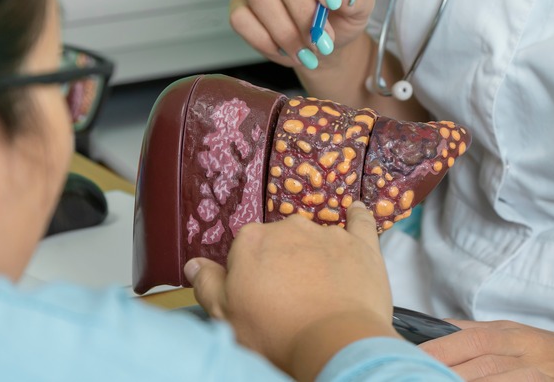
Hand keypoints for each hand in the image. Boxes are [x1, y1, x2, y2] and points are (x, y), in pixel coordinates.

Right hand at [186, 202, 396, 375]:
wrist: (333, 341)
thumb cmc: (274, 330)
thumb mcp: (224, 313)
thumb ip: (207, 283)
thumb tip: (193, 264)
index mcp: (252, 240)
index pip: (246, 247)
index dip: (251, 272)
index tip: (257, 294)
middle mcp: (289, 228)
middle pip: (280, 239)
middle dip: (282, 261)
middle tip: (287, 296)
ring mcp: (327, 234)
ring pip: (315, 236)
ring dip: (314, 253)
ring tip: (319, 287)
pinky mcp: (360, 245)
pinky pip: (360, 222)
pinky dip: (357, 217)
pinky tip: (357, 212)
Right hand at [230, 0, 374, 68]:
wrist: (321, 44)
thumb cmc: (338, 17)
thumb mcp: (360, 7)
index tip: (333, 1)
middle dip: (305, 13)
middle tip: (323, 40)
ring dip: (287, 32)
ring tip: (308, 50)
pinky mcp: (239, 5)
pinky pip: (242, 19)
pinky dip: (267, 41)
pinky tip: (286, 49)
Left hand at [420, 319, 553, 380]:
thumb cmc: (541, 348)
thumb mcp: (509, 331)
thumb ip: (471, 330)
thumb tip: (431, 329)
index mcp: (510, 335)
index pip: (468, 339)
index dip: (438, 350)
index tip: (409, 358)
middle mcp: (524, 355)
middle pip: (478, 368)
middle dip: (445, 375)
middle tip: (414, 376)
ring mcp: (537, 378)